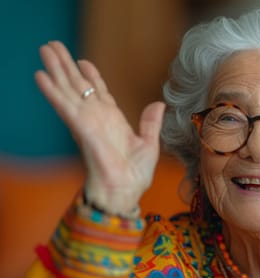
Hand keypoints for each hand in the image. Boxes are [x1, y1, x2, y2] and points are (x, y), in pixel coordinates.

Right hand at [35, 41, 164, 213]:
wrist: (126, 191)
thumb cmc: (135, 174)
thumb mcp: (149, 143)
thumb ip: (151, 123)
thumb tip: (158, 103)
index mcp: (112, 120)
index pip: (99, 91)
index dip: (91, 76)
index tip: (82, 60)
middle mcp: (97, 117)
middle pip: (78, 85)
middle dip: (66, 65)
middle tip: (53, 45)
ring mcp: (87, 121)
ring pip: (68, 89)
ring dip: (56, 69)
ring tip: (44, 49)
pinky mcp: (82, 129)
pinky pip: (66, 106)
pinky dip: (54, 91)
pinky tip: (42, 76)